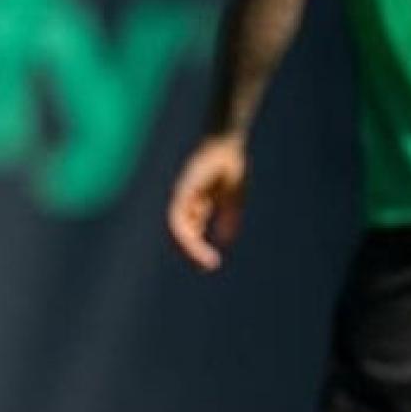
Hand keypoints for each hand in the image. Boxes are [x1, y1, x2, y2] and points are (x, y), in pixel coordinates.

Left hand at [168, 134, 247, 270]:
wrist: (227, 143)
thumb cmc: (230, 166)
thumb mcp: (232, 198)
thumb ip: (228, 218)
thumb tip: (225, 239)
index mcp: (195, 204)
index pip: (189, 231)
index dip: (196, 249)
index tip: (208, 265)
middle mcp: (185, 201)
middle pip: (181, 232)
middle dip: (190, 252)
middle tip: (205, 267)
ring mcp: (183, 195)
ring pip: (178, 227)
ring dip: (189, 246)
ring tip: (203, 260)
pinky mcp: (184, 189)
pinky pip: (179, 214)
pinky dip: (185, 230)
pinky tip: (194, 242)